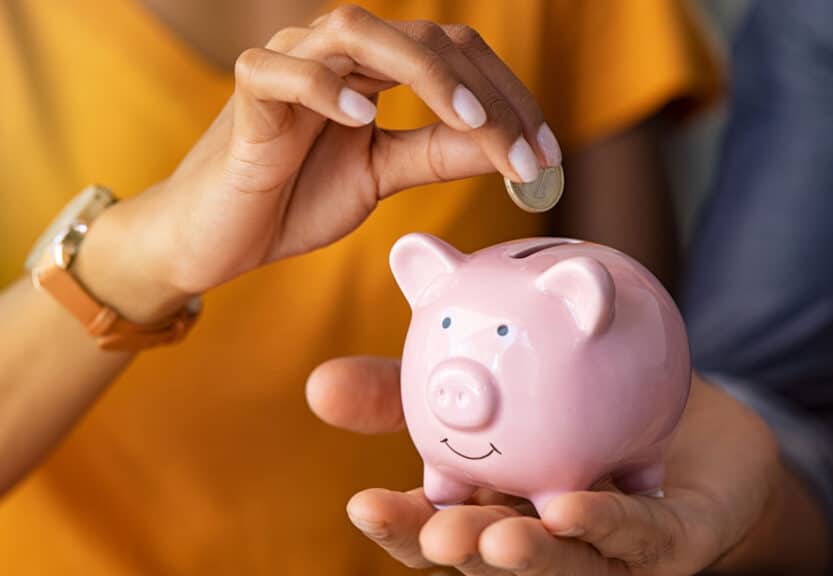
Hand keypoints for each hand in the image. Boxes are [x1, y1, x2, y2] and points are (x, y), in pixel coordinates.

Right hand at [75, 6, 561, 321]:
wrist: (218, 236)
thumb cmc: (294, 197)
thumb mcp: (382, 176)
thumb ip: (437, 154)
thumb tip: (505, 148)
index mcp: (374, 69)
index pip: (456, 56)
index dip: (508, 98)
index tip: (547, 156)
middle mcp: (337, 52)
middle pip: (426, 39)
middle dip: (486, 95)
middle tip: (526, 154)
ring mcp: (289, 64)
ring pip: (359, 32)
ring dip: (426, 75)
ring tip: (471, 124)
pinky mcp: (247, 95)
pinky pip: (281, 71)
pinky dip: (323, 87)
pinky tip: (362, 119)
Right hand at [306, 360, 831, 574]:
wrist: (683, 403)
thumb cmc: (579, 399)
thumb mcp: (492, 381)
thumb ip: (412, 387)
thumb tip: (318, 383)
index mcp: (497, 506)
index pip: (441, 528)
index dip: (403, 528)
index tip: (362, 505)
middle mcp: (546, 537)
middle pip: (493, 559)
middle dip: (459, 554)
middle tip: (434, 533)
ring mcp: (609, 550)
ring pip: (565, 565)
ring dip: (527, 557)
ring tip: (492, 538)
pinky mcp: (671, 541)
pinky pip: (641, 538)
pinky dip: (607, 526)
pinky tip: (573, 507)